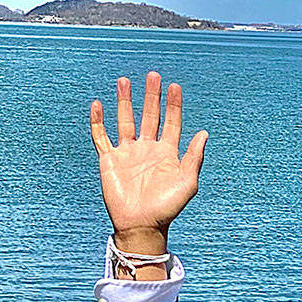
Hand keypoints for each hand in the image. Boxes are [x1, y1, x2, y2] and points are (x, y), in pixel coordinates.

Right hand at [90, 72, 206, 253]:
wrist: (142, 226)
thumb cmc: (167, 208)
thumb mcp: (187, 183)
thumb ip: (194, 157)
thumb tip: (204, 134)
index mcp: (167, 155)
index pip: (171, 123)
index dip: (173, 106)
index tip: (174, 87)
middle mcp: (147, 150)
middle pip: (149, 116)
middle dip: (151, 97)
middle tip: (153, 76)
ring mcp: (127, 154)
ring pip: (125, 120)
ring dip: (125, 101)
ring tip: (124, 81)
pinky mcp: (109, 160)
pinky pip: (101, 136)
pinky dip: (98, 121)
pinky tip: (98, 104)